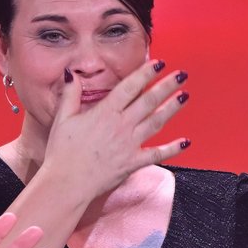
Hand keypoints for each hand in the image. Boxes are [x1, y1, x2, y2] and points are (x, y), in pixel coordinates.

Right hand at [43, 59, 190, 198]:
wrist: (67, 183)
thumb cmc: (62, 153)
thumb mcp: (63, 118)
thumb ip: (71, 94)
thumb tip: (73, 74)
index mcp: (105, 112)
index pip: (130, 87)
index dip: (146, 73)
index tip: (159, 63)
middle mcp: (121, 125)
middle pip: (149, 101)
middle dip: (166, 86)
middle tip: (181, 75)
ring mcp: (130, 144)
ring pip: (156, 122)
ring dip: (172, 108)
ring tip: (185, 96)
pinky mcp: (133, 162)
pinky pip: (157, 154)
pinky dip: (173, 148)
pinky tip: (186, 142)